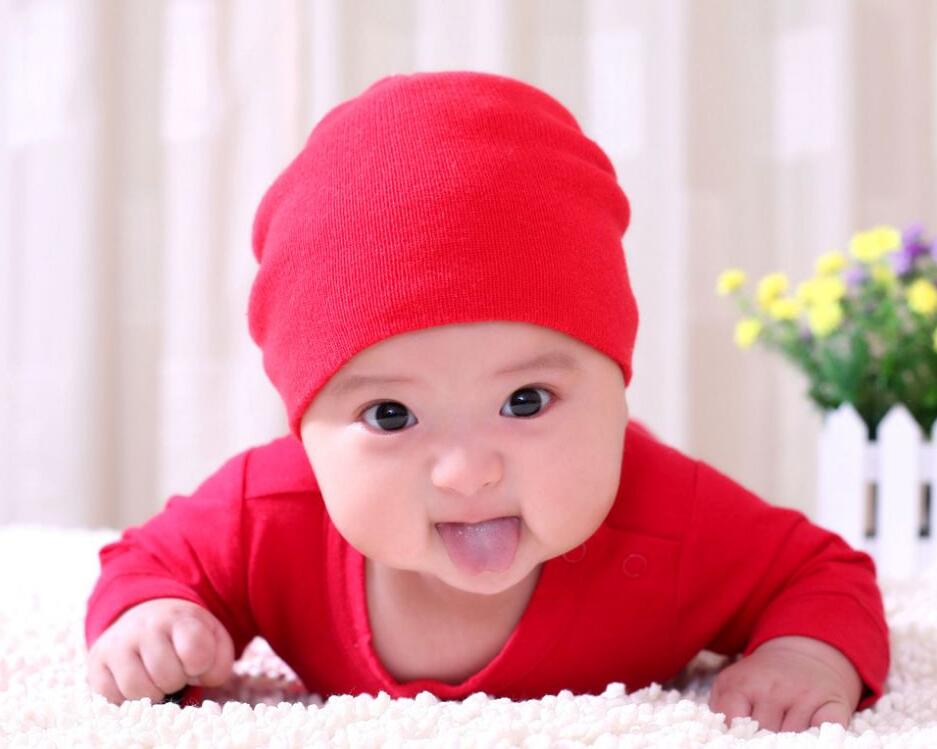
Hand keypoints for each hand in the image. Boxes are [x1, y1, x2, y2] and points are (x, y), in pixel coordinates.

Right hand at [86, 597, 234, 705]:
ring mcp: (117, 643)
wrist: (147, 613)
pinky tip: (137, 680)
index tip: (196, 659)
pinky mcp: (96, 661)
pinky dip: (127, 697)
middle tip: (175, 668)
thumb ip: (220, 661)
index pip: (194, 652)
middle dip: (177, 680)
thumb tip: (202, 681)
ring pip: (137, 690)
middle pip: (167, 677)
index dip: (200, 665)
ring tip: (157, 677)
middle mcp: (144, 626)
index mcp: (178, 617)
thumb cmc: (185, 634)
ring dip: (153, 692)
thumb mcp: (212, 637)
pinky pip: (111, 696)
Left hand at [708, 635, 862, 732]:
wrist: (803, 654)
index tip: (740, 738)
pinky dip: (820, 739)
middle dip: (763, 741)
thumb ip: (722, 708)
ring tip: (783, 735)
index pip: (735, 724)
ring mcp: (806, 696)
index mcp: (743, 684)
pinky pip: (828, 733)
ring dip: (789, 741)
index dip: (737, 737)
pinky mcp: (834, 704)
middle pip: (765, 735)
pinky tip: (810, 736)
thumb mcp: (732, 684)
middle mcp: (775, 688)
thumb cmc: (761, 679)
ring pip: (794, 739)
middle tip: (763, 737)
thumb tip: (724, 735)